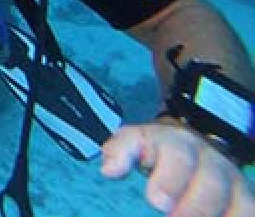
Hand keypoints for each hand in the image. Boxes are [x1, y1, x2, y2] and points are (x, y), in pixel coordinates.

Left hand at [101, 122, 253, 215]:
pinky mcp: (245, 199)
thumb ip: (121, 151)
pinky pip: (248, 212)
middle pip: (211, 183)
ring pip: (239, 202)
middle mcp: (210, 159)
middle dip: (195, 206)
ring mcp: (232, 180)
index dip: (169, 179)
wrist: (191, 147)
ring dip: (217, 215)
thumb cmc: (156, 151)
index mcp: (178, 143)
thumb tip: (110, 170)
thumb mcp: (135, 142)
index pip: (177, 156)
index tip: (157, 202)